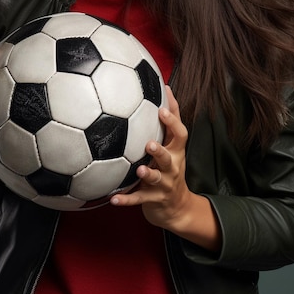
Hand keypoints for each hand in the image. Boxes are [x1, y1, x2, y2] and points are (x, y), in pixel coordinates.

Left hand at [110, 87, 220, 252]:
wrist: (177, 207)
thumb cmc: (170, 167)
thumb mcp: (174, 145)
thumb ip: (170, 119)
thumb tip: (166, 86)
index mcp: (176, 152)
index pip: (180, 135)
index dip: (172, 122)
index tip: (161, 109)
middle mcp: (172, 167)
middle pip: (169, 158)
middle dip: (160, 151)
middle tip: (149, 143)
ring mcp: (163, 185)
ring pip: (155, 179)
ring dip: (147, 174)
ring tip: (138, 169)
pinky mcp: (153, 200)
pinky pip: (138, 199)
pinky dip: (126, 200)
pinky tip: (113, 199)